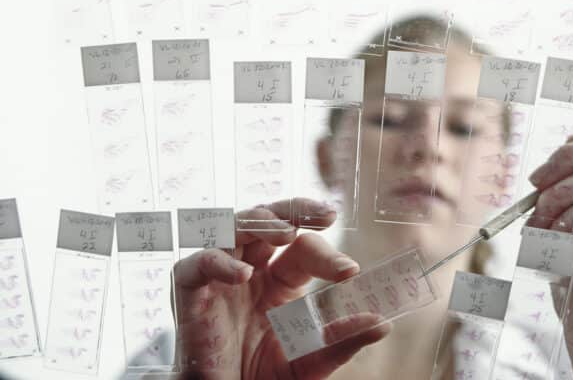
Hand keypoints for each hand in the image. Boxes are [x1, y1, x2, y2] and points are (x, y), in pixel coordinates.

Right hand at [173, 198, 390, 379]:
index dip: (327, 254)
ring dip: (260, 222)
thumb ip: (340, 341)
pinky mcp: (189, 292)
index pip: (303, 248)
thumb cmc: (261, 379)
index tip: (350, 272)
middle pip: (269, 219)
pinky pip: (197, 263)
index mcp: (279, 279)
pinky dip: (218, 262)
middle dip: (296, 210)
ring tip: (286, 231)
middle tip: (325, 214)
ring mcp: (219, 277)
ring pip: (233, 227)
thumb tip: (382, 324)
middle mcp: (250, 269)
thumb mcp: (309, 361)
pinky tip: (243, 275)